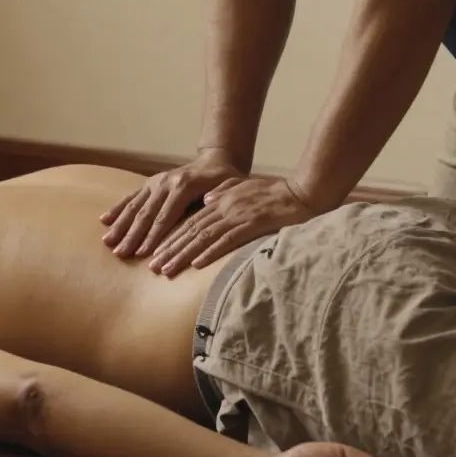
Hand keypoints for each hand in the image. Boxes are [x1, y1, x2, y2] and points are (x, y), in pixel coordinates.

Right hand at [100, 149, 245, 258]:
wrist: (215, 161)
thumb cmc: (225, 181)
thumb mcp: (228, 190)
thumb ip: (218, 204)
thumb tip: (209, 222)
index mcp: (184, 186)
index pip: (166, 217)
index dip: (154, 237)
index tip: (143, 255)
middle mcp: (166, 182)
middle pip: (146, 214)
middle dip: (132, 236)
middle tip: (121, 254)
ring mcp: (156, 182)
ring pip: (135, 207)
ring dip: (121, 226)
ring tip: (109, 243)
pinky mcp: (149, 183)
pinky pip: (131, 197)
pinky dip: (117, 209)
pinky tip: (104, 220)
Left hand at [149, 176, 314, 276]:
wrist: (303, 192)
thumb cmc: (277, 193)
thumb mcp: (246, 187)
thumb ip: (225, 191)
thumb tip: (206, 199)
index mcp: (221, 200)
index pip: (190, 222)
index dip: (171, 238)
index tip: (156, 253)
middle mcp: (224, 207)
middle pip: (190, 231)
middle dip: (169, 250)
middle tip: (152, 267)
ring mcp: (238, 216)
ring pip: (203, 237)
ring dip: (183, 255)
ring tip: (166, 270)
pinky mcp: (253, 224)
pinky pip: (227, 240)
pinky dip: (211, 252)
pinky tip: (197, 264)